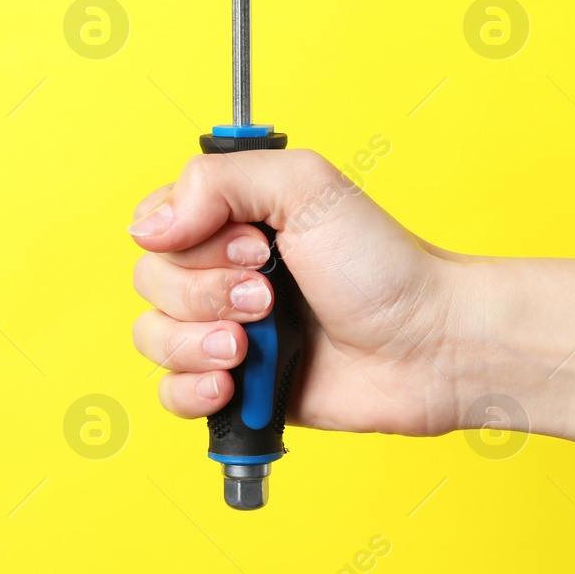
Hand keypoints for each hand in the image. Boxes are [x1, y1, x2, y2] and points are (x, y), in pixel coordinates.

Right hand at [128, 149, 464, 435]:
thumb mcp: (306, 186)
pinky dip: (192, 390)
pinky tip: (231, 384)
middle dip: (206, 295)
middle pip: (151, 283)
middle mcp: (223, 272)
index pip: (155, 224)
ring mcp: (227, 331)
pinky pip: (171, 394)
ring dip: (197, 343)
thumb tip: (147, 226)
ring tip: (254, 344)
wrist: (428, 347)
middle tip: (269, 299)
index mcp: (233, 219)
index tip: (254, 247)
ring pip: (152, 338)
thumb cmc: (383, 266)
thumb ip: (218, 180)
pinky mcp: (236, 386)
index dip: (188, 240)